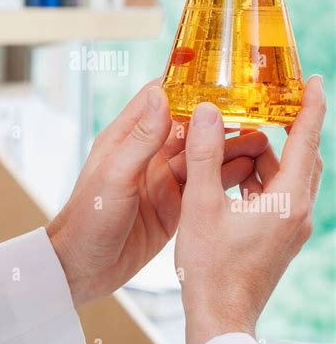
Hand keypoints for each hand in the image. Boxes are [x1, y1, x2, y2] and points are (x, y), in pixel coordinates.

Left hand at [47, 79, 268, 306]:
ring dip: (227, 147)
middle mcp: (146, 154)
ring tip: (261, 139)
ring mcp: (161, 180)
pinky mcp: (173, 206)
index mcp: (125, 138)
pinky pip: (203, 184)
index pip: (159, 98)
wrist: (82, 269)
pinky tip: (249, 170)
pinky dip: (225, 176)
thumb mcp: (115, 176)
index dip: (186, 84)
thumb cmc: (87, 220)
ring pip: (200, 156)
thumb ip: (140, 139)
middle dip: (218, 118)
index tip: (218, 75)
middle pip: (187, 127)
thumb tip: (162, 95)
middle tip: (254, 110)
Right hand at [175, 75, 324, 343]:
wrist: (220, 318)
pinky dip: (263, 180)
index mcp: (288, 201)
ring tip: (238, 143)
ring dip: (269, 158)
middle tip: (271, 105)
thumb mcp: (200, 206)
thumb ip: (204, 155)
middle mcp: (299, 213)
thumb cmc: (210, 268)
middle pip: (305, 157)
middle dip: (290, 129)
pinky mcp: (281, 238)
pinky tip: (234, 179)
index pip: (306, 141)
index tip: (315, 80)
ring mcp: (292, 228)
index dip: (311, 106)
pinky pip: (281, 196)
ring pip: (291, 178)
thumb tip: (206, 111)